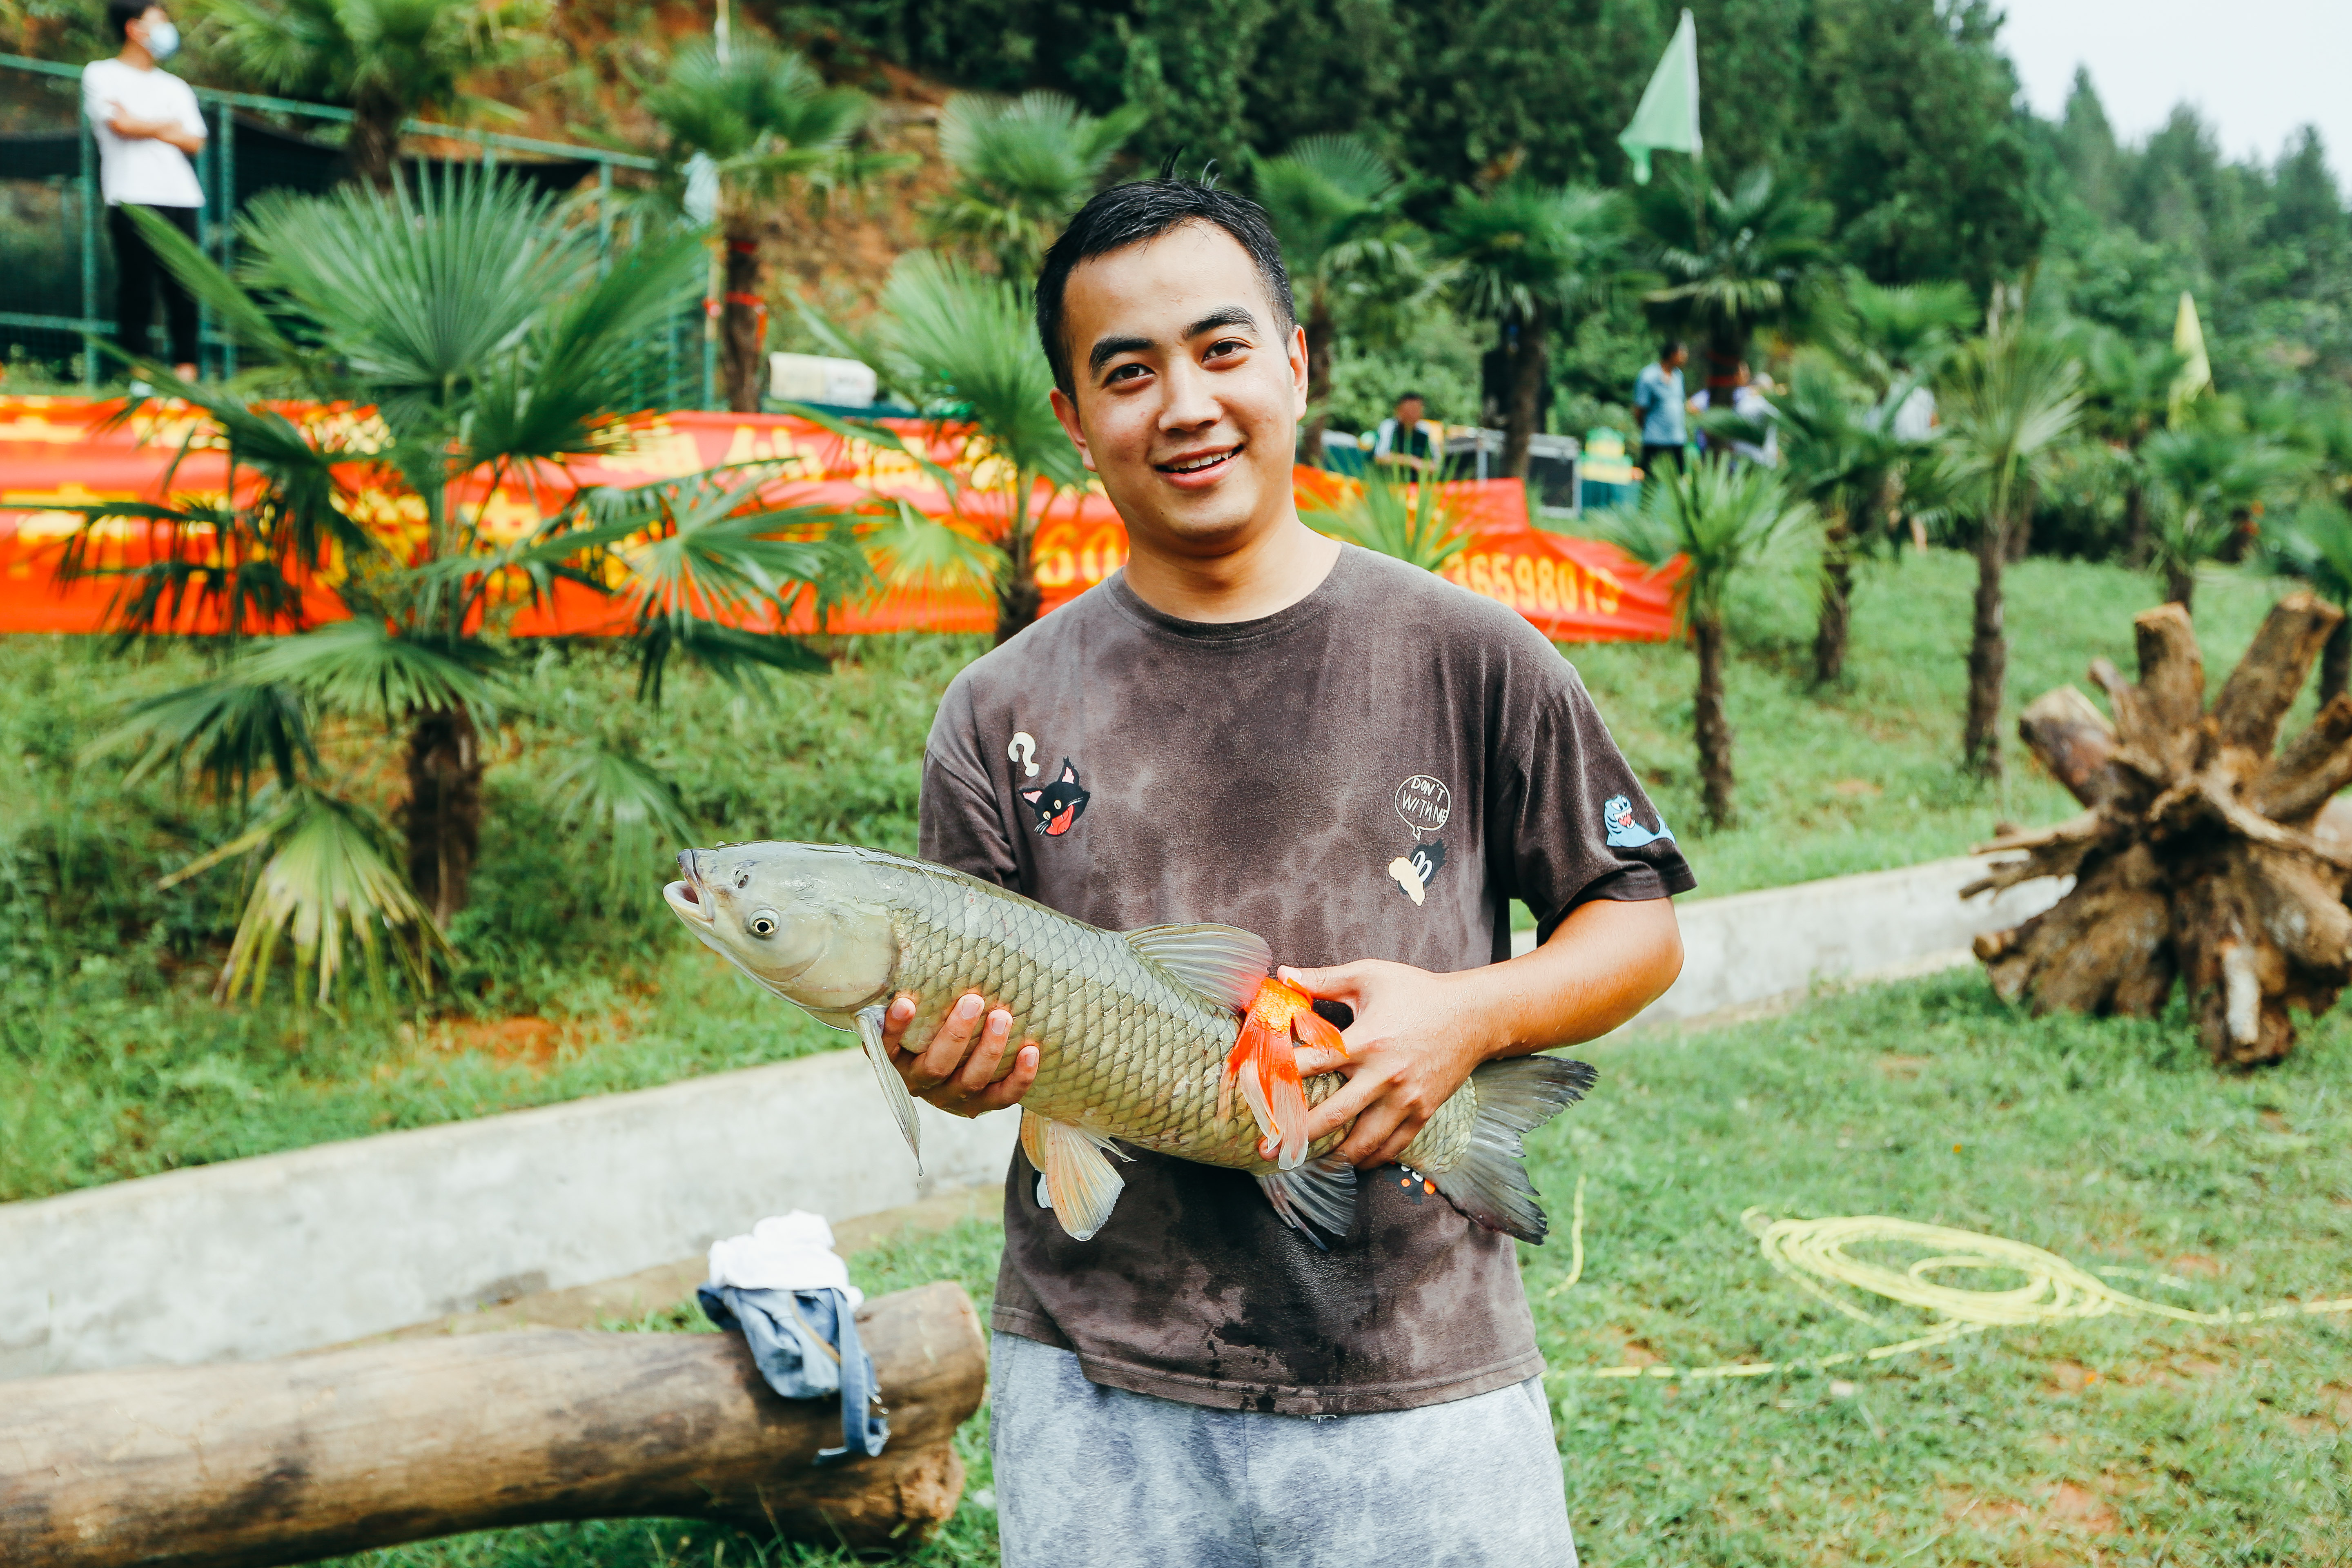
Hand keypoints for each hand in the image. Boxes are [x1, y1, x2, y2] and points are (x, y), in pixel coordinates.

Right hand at [881, 990, 1037, 1118]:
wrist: (952, 1067)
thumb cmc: (931, 1026)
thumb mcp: (918, 1015)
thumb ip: (916, 998)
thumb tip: (922, 954)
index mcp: (898, 1061)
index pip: (887, 1048)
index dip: (895, 1029)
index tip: (905, 1003)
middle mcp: (922, 1084)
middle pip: (936, 1067)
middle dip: (956, 1034)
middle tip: (973, 1000)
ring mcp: (951, 1098)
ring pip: (971, 1081)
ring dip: (989, 1049)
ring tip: (1002, 1017)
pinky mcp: (981, 1105)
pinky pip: (1002, 1097)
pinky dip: (1019, 1076)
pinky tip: (1031, 1051)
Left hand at [1276, 960, 1489, 1167]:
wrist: (1475, 1015)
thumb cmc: (1418, 992)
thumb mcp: (1370, 976)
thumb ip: (1324, 979)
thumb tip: (1283, 973)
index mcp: (1366, 1041)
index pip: (1313, 1064)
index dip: (1280, 1077)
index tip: (1255, 1090)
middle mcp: (1383, 1075)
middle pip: (1332, 1114)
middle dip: (1296, 1134)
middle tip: (1268, 1148)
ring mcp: (1405, 1099)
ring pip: (1363, 1140)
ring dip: (1332, 1156)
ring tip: (1305, 1162)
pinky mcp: (1422, 1112)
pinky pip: (1393, 1146)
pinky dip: (1370, 1158)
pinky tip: (1351, 1161)